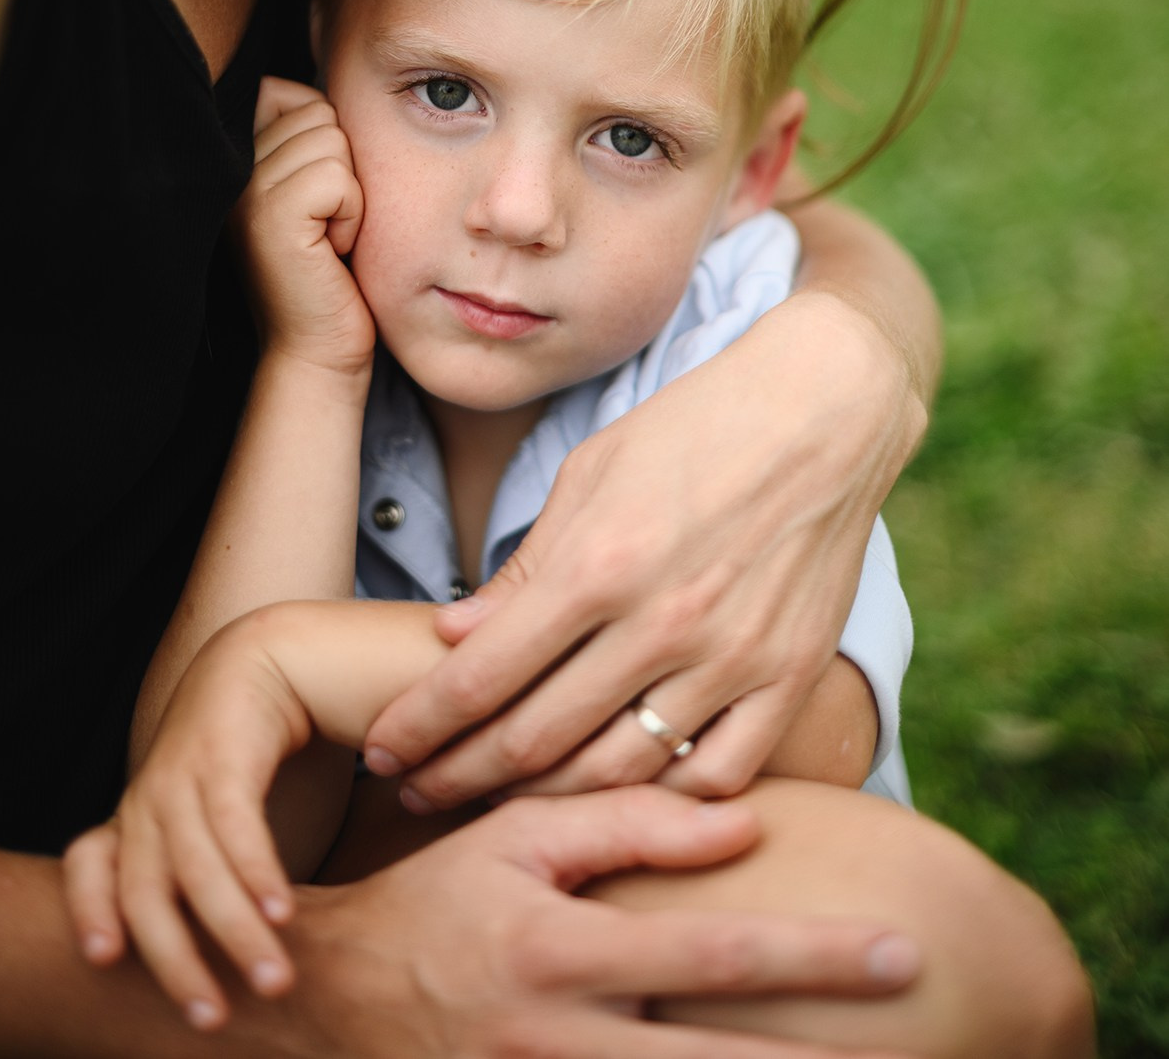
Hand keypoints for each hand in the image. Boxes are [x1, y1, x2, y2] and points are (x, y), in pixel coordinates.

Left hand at [63, 618, 309, 1027]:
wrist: (278, 651)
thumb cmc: (249, 741)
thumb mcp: (212, 802)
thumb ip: (202, 856)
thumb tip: (218, 931)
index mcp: (139, 807)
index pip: (88, 862)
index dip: (89, 909)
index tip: (102, 960)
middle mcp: (150, 795)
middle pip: (143, 894)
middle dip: (177, 963)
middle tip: (213, 1018)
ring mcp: (183, 773)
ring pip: (194, 872)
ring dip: (235, 934)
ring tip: (275, 980)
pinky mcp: (225, 754)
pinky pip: (234, 830)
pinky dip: (256, 877)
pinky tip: (282, 914)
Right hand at [234, 76, 373, 379]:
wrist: (318, 348)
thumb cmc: (328, 269)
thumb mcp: (313, 192)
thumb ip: (307, 139)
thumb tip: (329, 88)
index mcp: (232, 156)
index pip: (289, 92)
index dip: (323, 138)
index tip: (314, 198)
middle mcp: (228, 169)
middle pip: (318, 113)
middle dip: (341, 167)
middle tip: (323, 223)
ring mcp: (244, 192)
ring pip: (332, 141)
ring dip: (350, 193)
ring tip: (326, 236)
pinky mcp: (270, 219)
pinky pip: (338, 177)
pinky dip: (352, 213)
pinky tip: (332, 249)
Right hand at [273, 790, 919, 1058]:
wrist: (327, 1006)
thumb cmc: (436, 900)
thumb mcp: (514, 837)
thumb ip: (626, 824)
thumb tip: (743, 823)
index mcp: (558, 951)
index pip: (711, 955)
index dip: (812, 958)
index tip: (904, 953)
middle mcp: (556, 1041)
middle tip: (920, 1051)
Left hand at [363, 292, 924, 805]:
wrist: (824, 406)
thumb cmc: (695, 427)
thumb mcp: (591, 473)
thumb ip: (526, 567)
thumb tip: (455, 636)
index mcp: (597, 563)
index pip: (480, 677)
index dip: (420, 727)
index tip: (384, 750)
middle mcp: (660, 623)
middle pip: (536, 741)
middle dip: (459, 777)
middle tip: (417, 792)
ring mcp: (731, 657)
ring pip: (617, 773)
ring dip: (545, 799)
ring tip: (501, 801)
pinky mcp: (789, 676)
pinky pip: (716, 776)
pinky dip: (663, 798)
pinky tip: (621, 792)